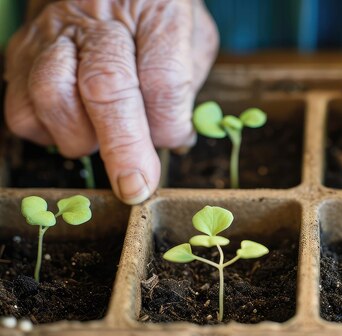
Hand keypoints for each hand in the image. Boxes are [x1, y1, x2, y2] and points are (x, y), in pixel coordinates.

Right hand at [4, 0, 217, 203]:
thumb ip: (185, 90)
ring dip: (81, 138)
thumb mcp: (192, 42)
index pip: (163, 79)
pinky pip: (23, 109)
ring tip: (103, 141)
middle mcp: (100, 18)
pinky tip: (75, 126)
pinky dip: (50, 132)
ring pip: (52, 96)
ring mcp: (53, 33)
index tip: (176, 142)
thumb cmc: (155, 22)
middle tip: (136, 185)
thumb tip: (172, 144)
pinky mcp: (21, 53)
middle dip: (123, 147)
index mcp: (157, 12)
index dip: (169, 123)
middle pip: (105, 86)